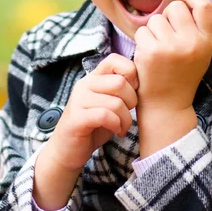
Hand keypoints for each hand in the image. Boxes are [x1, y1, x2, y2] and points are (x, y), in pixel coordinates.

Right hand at [47, 53, 138, 171]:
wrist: (67, 150)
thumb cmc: (94, 126)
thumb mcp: (109, 103)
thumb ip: (121, 90)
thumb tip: (144, 81)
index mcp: (93, 77)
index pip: (114, 59)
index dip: (131, 73)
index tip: (133, 91)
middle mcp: (84, 84)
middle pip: (120, 82)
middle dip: (132, 101)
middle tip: (127, 114)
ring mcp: (78, 100)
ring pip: (115, 102)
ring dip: (125, 119)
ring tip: (122, 127)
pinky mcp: (77, 119)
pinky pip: (105, 116)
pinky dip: (116, 125)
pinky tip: (116, 131)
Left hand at [133, 0, 211, 111]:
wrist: (167, 104)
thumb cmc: (182, 74)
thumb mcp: (200, 52)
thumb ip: (196, 28)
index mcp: (206, 41)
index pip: (204, 5)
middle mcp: (191, 42)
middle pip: (175, 7)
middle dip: (167, 17)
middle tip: (166, 36)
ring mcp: (170, 47)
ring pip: (156, 19)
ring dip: (153, 30)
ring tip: (158, 49)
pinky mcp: (151, 52)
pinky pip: (142, 31)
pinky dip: (142, 40)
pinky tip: (148, 55)